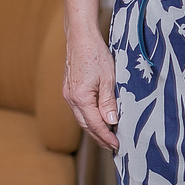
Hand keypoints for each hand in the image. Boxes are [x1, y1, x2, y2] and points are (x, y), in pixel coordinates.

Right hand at [63, 29, 119, 150]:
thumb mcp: (108, 78)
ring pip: (81, 118)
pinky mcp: (69, 89)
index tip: (116, 145)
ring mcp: (68, 94)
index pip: (95, 125)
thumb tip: (111, 122)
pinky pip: (79, 110)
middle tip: (112, 147)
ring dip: (93, 129)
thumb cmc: (95, 54)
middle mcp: (71, 99)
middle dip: (99, 138)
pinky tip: (97, 119)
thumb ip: (109, 102)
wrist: (80, 37)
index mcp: (81, 98)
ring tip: (106, 137)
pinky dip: (88, 118)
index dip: (106, 137)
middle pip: (86, 125)